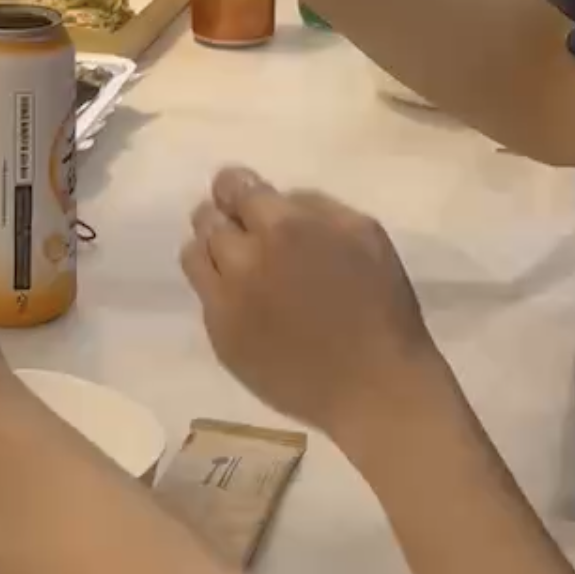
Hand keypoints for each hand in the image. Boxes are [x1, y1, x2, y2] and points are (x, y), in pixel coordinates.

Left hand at [181, 169, 438, 443]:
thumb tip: (278, 199)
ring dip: (211, 250)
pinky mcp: (221, 340)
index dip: (236, 185)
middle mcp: (244, 260)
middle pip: (207, 219)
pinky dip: (219, 291)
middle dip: (222, 215)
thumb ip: (315, 205)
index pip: (232, 187)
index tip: (244, 191)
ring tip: (236, 262)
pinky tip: (247, 302)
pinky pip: (204, 300)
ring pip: (193, 257)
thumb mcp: (365, 232)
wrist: (373, 388)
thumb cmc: (381, 305)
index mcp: (282, 228)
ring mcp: (226, 303)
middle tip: (242, 227)